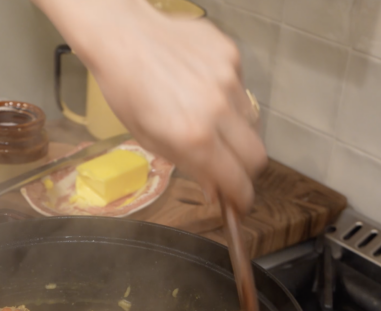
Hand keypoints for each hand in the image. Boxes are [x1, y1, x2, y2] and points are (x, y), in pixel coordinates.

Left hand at [35, 0, 266, 213]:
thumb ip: (189, 165)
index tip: (240, 203)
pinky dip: (227, 97)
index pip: (237, 181)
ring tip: (207, 120)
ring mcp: (228, 81)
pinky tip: (202, 89)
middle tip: (232, 170)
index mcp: (193, 137)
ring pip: (251, 122)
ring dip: (235, 132)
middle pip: (257, 157)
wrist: (123, 37)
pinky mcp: (232, 58)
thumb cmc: (126, 87)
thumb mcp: (150, 139)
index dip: (242, 198)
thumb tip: (215, 187)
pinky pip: (241, 89)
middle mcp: (217, 111)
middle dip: (247, 171)